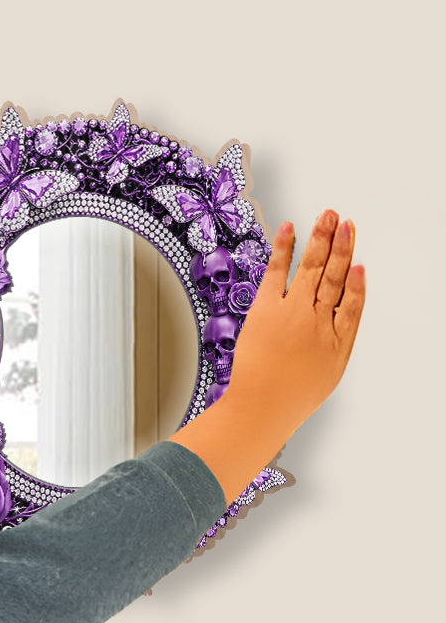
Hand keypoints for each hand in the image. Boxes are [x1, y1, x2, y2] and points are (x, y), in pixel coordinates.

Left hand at [223, 210, 365, 436]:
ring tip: (328, 216)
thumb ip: (336, 343)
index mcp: (337, 338)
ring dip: (321, 238)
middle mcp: (319, 319)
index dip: (357, 281)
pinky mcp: (266, 308)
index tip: (359, 262)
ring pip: (312, 267)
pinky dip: (285, 248)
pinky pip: (277, 271)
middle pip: (335, 276)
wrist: (263, 405)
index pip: (353, 302)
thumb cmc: (290, 397)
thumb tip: (341, 316)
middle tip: (345, 222)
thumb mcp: (327, 373)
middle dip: (342, 247)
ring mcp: (293, 310)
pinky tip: (290, 230)